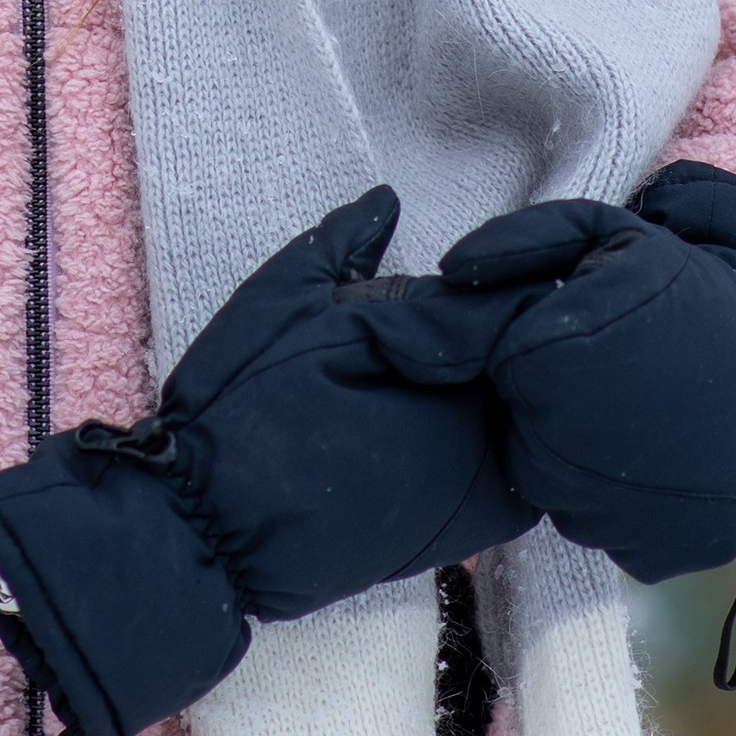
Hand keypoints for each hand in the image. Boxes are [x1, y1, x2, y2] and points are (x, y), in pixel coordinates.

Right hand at [0, 188, 536, 735]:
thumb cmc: (245, 410)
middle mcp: (479, 438)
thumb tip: (388, 200)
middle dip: (498, 340)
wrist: (212, 530)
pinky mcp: (459, 535)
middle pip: (523, 369)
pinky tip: (432, 427)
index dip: (491, 286)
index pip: (508, 312)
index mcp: (448, 373)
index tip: (457, 276)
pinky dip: (485, 446)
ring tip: (428, 377)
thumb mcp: (285, 305)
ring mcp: (477, 495)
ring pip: (516, 423)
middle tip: (439, 325)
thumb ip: (344, 248)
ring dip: (492, 396)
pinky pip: (503, 475)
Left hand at [355, 162, 735, 584]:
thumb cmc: (664, 283)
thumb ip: (513, 244)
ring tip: (632, 414)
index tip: (578, 334)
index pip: (499, 367)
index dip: (531, 348)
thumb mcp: (591, 233)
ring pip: (556, 488)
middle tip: (607, 375)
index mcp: (560, 351)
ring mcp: (627, 509)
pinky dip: (616, 503)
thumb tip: (450, 271)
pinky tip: (648, 459)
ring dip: (577, 457)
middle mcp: (585, 441)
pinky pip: (601, 532)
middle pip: (521, 435)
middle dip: (546, 404)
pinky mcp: (662, 549)